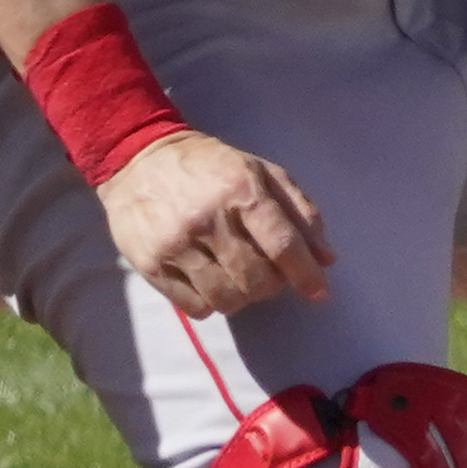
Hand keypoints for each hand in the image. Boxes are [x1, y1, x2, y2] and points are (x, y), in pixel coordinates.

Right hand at [100, 129, 333, 320]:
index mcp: (241, 191)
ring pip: (225, 298)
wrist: (140, 161)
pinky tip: (214, 285)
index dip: (306, 274)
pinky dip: (212, 305)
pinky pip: (193, 306)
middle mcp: (207, 220)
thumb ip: (300, 212)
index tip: (320, 294)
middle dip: (274, 287)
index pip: (282, 244)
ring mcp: (175, 245)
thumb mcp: (263, 172)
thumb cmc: (212, 167)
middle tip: (272, 277)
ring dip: (244, 299)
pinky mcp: (149, 265)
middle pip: (256, 278)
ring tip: (243, 281)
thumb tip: (326, 259)